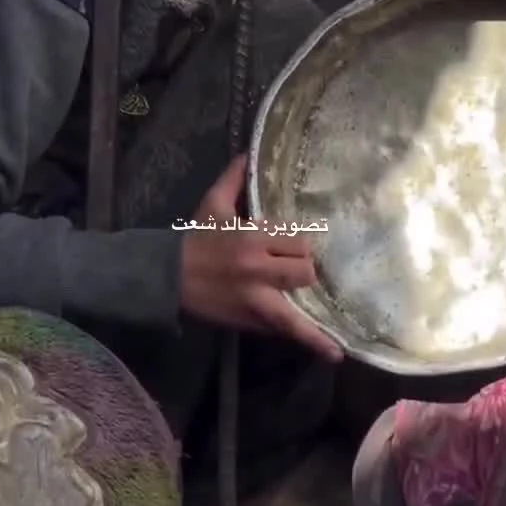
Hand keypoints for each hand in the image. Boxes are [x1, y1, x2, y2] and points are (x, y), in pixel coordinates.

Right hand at [179, 156, 342, 362]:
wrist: (167, 276)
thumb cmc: (195, 239)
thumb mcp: (213, 205)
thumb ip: (234, 178)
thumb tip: (248, 153)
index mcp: (253, 239)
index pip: (299, 243)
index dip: (304, 246)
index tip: (304, 247)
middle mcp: (258, 271)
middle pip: (304, 273)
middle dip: (307, 273)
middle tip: (304, 272)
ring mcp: (254, 300)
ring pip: (295, 316)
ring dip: (317, 328)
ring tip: (338, 348)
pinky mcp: (248, 321)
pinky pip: (280, 331)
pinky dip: (300, 339)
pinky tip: (327, 353)